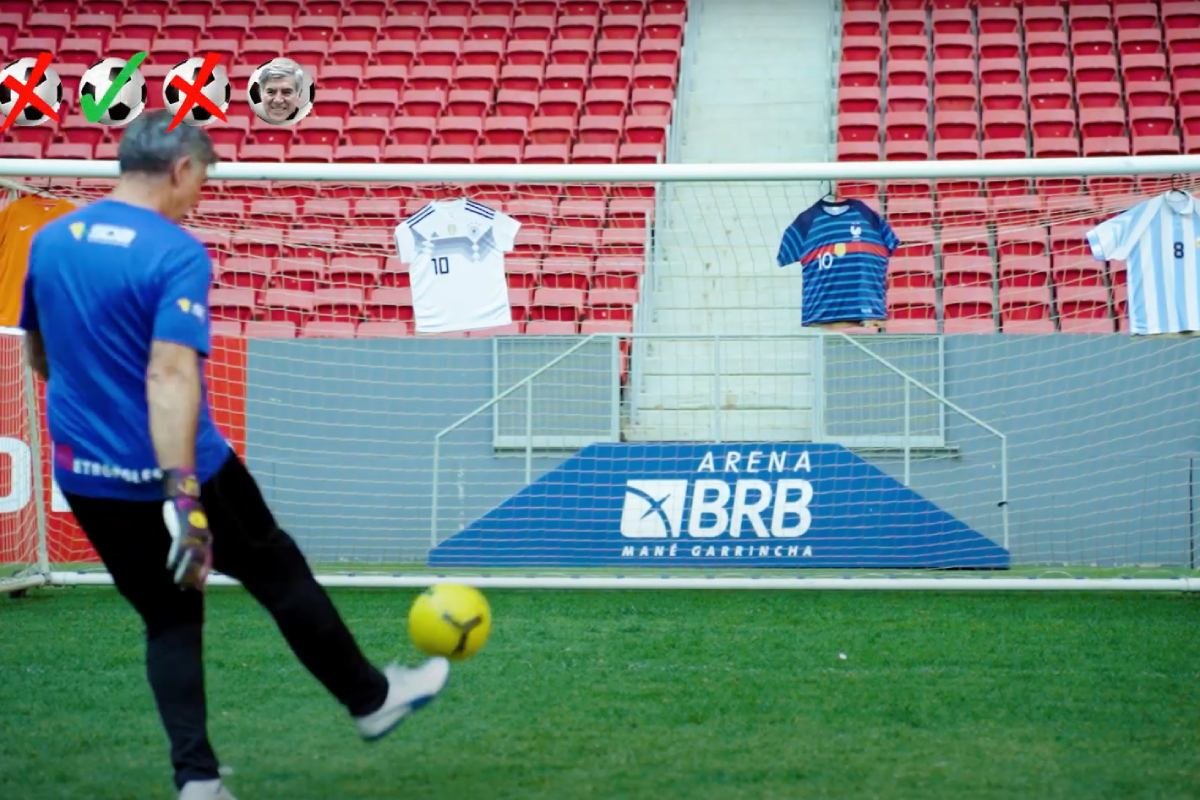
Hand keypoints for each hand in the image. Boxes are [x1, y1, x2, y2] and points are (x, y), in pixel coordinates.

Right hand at [162, 469, 211, 590]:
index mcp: (205, 537)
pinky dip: (175, 556)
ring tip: (177, 582)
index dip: (203, 573)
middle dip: (194, 576)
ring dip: (185, 570)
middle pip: (202, 561)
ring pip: (192, 556)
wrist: (184, 491)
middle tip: (186, 589)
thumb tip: (186, 552)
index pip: (207, 559)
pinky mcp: (184, 527)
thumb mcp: (190, 527)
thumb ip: (189, 540)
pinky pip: (180, 545)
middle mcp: (203, 536)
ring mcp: (194, 532)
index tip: (199, 587)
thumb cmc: (186, 510)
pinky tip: (169, 565)